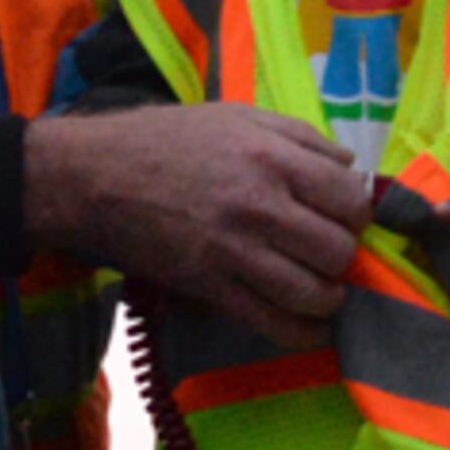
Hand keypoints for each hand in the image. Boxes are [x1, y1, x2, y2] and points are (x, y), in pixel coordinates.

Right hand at [26, 105, 370, 349]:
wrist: (94, 177)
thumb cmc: (165, 140)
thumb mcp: (236, 117)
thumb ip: (299, 137)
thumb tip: (348, 169)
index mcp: (271, 157)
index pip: (350, 199)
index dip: (355, 212)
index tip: (343, 216)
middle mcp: (260, 206)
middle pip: (338, 249)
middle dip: (342, 255)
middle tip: (326, 251)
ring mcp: (235, 252)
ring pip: (314, 293)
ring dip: (327, 297)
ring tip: (321, 290)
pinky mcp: (210, 287)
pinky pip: (273, 324)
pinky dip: (301, 332)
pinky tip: (307, 325)